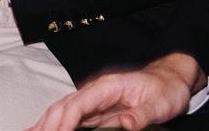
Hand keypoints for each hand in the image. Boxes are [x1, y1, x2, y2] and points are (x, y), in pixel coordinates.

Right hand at [28, 53, 203, 130]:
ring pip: (61, 111)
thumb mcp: (161, 104)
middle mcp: (96, 91)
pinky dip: (52, 125)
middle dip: (47, 125)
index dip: (65, 121)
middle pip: (63, 107)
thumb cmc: (165, 91)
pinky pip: (68, 117)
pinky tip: (39, 130)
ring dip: (44, 125)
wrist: (170, 81)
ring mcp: (93, 101)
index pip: (79, 103)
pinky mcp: (94, 111)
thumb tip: (124, 122)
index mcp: (109, 86)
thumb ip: (142, 114)